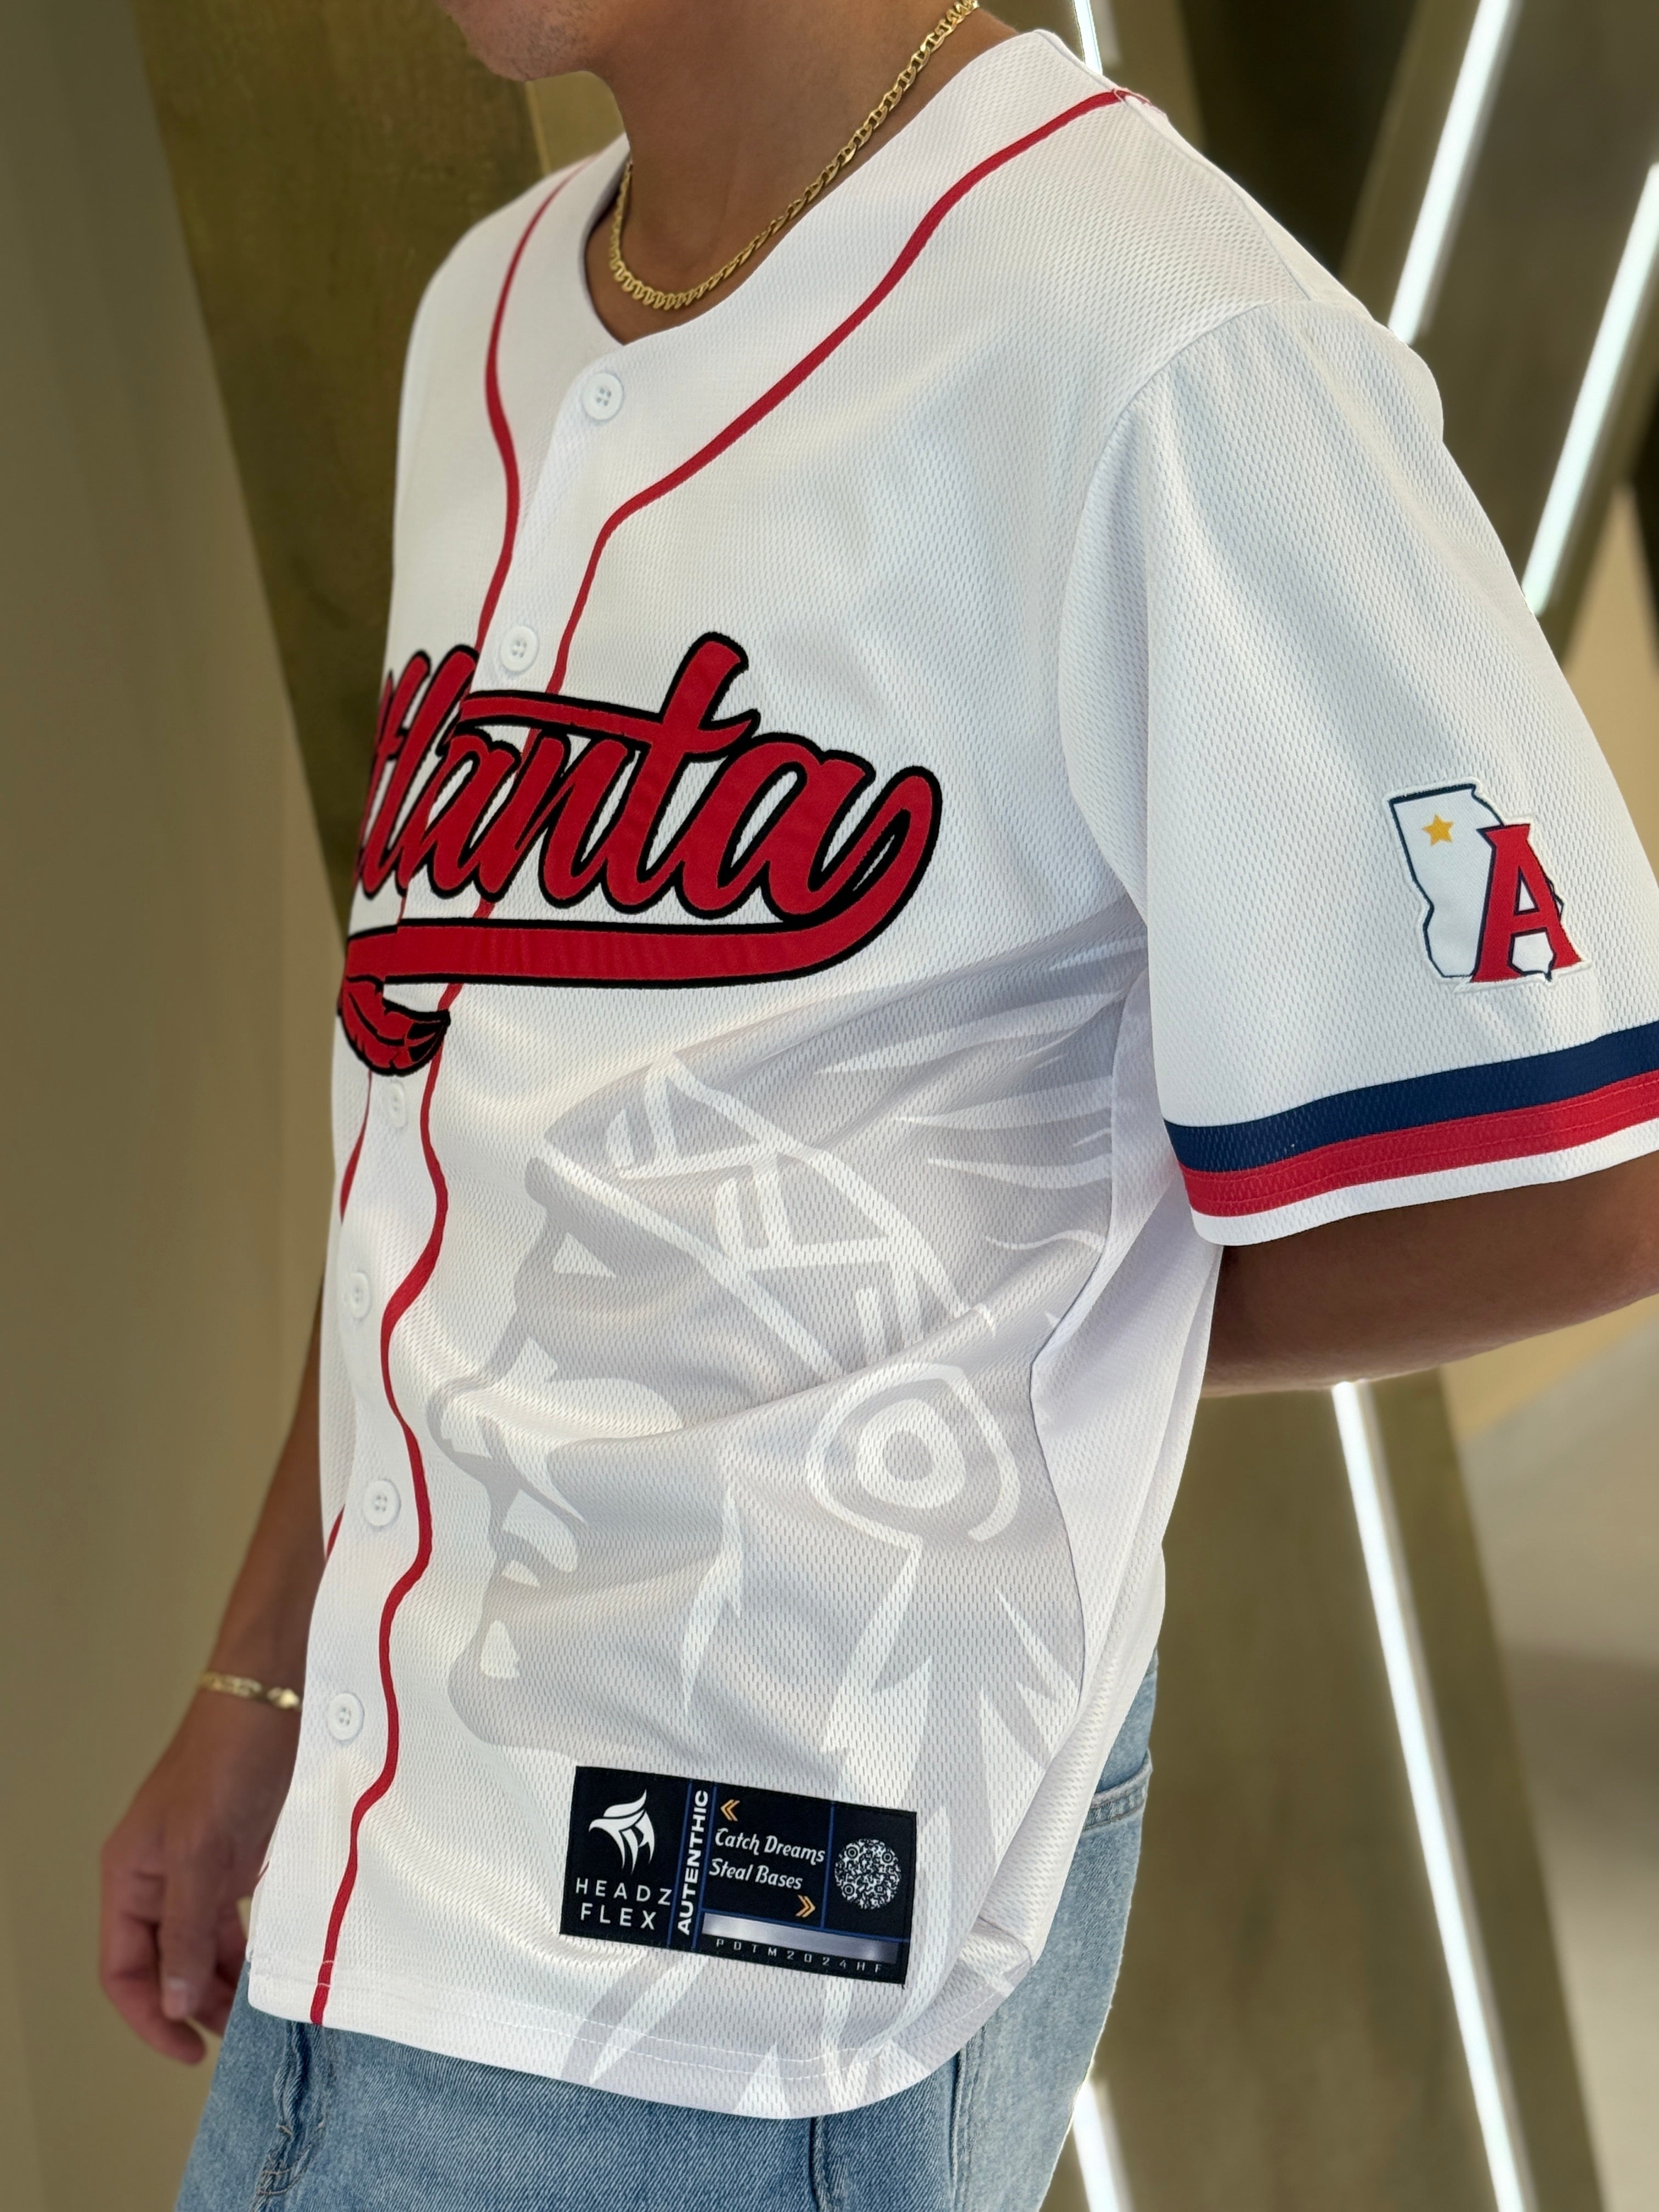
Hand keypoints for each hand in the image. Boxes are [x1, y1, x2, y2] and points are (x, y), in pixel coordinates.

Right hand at [99, 1690, 300, 2061]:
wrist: (274, 1698)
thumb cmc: (228, 1760)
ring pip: (198, 1946)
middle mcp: (158, 1879)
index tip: (189, 2051)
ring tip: (254, 2014)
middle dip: (191, 2004)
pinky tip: (265, 1970)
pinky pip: (230, 1921)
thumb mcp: (202, 1849)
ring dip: (220, 1982)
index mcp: (130, 1877)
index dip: (149, 2016)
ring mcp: (198, 1869)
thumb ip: (186, 1928)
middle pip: (162, 1963)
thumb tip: (173, 2001)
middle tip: (235, 2037)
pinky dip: (244, 1949)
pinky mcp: (237, 1858)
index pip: (123, 1969)